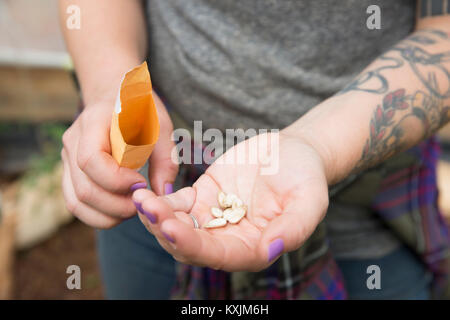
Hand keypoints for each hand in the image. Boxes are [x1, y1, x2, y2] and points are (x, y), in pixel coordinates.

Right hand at [61, 93, 176, 228]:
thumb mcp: (160, 126)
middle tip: (142, 203)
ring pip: (76, 202)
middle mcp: (73, 141)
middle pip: (84, 188)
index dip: (116, 180)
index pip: (91, 160)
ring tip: (133, 208)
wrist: (114, 96)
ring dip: (108, 215)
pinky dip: (97, 215)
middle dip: (117, 205)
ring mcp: (66, 159)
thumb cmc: (140, 110)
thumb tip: (163, 193)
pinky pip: (75, 204)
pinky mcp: (69, 173)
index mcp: (93, 122)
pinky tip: (120, 210)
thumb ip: (165, 159)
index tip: (142, 182)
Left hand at [132, 132, 328, 271]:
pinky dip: (160, 201)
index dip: (193, 245)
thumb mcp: (310, 201)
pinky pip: (176, 205)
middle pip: (189, 246)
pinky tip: (145, 192)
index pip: (218, 255)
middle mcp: (229, 239)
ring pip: (177, 227)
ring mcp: (213, 219)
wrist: (293, 152)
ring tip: (140, 199)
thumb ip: (294, 228)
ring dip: (156, 218)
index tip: (171, 228)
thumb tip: (271, 249)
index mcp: (253, 247)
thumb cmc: (306, 177)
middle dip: (165, 231)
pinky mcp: (202, 198)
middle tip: (147, 208)